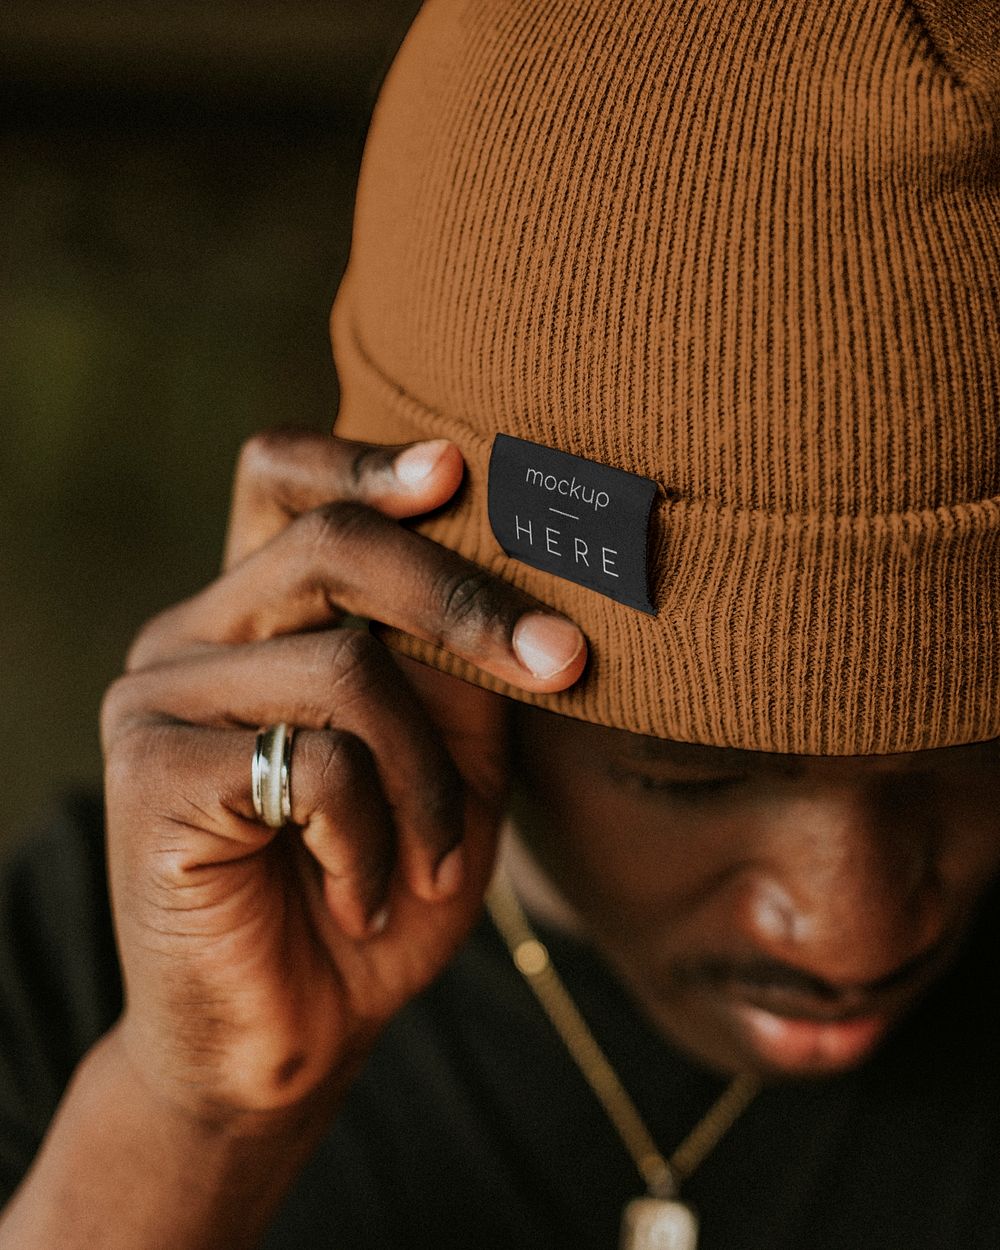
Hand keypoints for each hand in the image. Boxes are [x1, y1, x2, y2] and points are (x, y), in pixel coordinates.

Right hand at [99, 429, 587, 1129]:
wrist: (293, 1035)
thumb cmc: (382, 886)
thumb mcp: (450, 762)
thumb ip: (464, 666)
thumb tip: (522, 564)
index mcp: (257, 612)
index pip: (283, 477)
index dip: (368, 458)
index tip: (462, 469)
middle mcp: (193, 632)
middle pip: (332, 542)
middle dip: (465, 601)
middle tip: (563, 663)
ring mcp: (159, 694)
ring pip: (344, 666)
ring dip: (427, 780)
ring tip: (431, 863)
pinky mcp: (149, 769)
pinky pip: (311, 759)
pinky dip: (372, 834)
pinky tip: (362, 894)